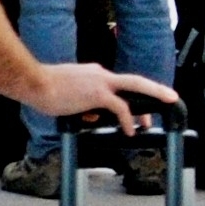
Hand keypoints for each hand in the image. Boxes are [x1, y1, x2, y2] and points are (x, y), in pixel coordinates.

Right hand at [30, 66, 179, 131]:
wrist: (34, 82)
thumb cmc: (44, 89)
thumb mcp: (68, 97)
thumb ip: (82, 104)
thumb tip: (91, 116)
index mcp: (93, 74)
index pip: (118, 84)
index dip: (129, 97)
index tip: (135, 109)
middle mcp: (100, 74)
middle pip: (134, 81)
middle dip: (154, 89)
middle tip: (170, 97)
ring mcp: (100, 82)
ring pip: (134, 88)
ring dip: (147, 103)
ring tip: (151, 122)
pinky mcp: (98, 93)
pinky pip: (120, 107)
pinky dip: (127, 120)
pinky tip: (130, 131)